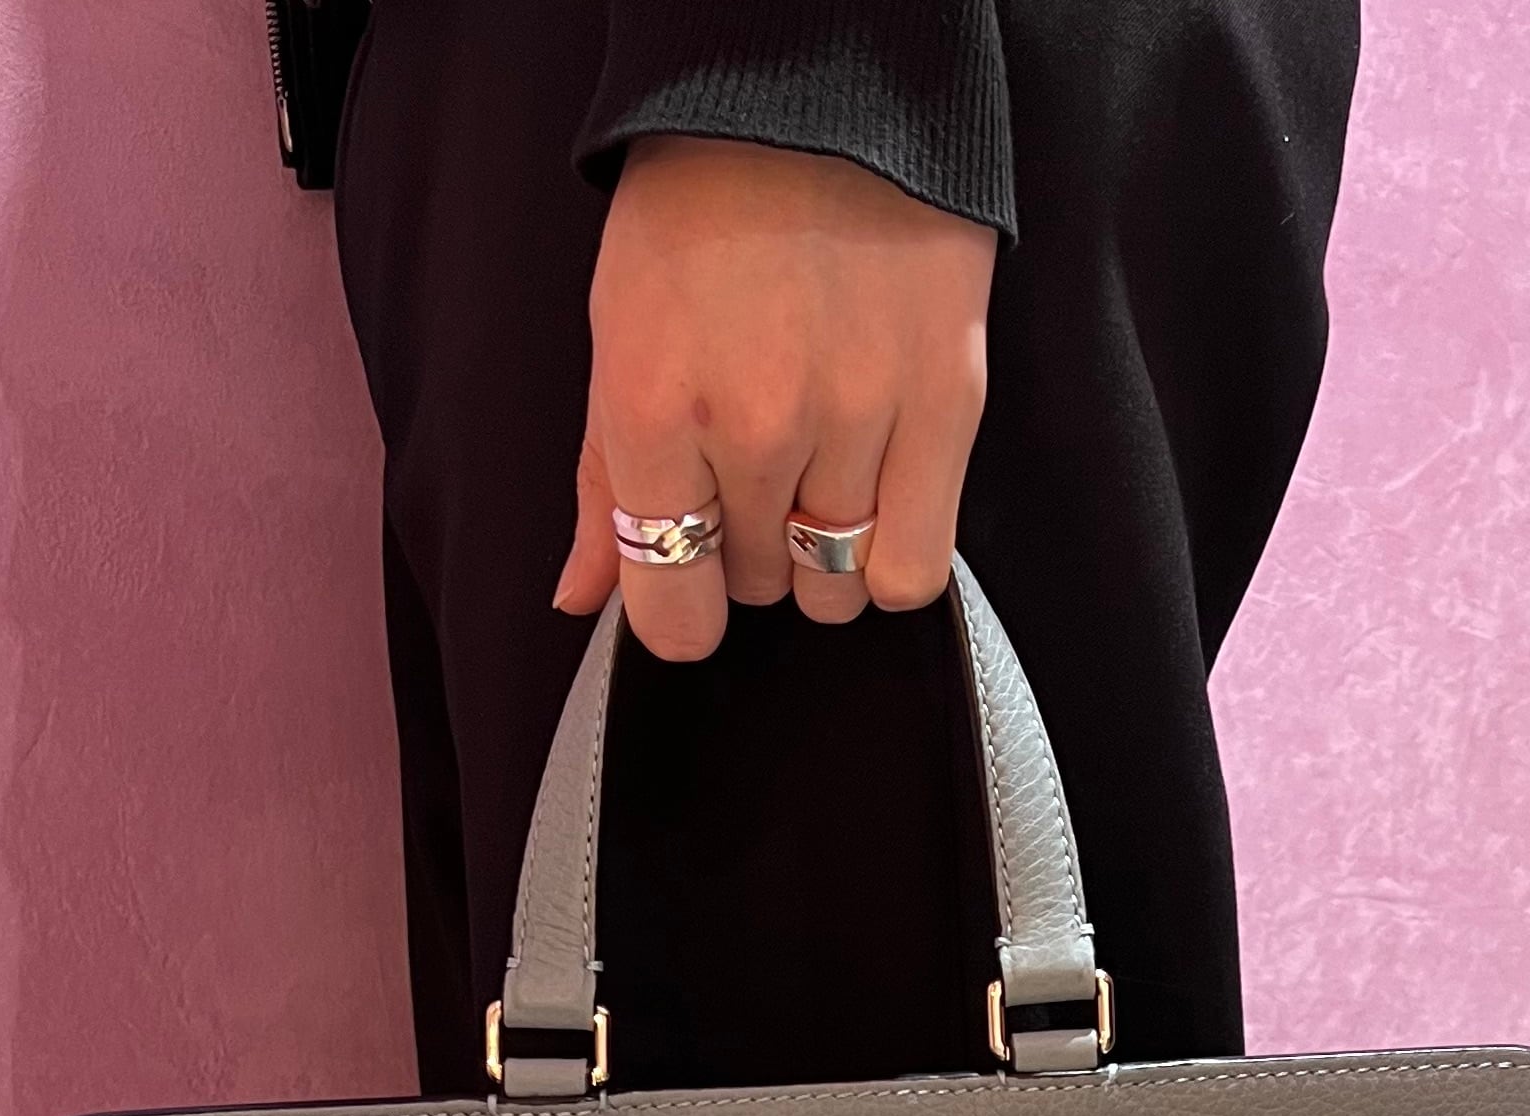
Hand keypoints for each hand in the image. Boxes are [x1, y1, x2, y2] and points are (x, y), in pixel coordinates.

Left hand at [554, 137, 997, 658]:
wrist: (816, 88)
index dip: (680, 614)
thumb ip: (603, 480)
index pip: (670, 611)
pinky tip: (878, 501)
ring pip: (835, 586)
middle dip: (751, 550)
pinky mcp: (944, 405)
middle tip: (757, 471)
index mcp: (654, 410)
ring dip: (823, 551)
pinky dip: (892, 557)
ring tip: (821, 471)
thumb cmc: (703, 200)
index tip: (692, 585)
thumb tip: (584, 594)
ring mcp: (856, 419)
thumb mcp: (618, 331)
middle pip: (757, 590)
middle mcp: (754, 426)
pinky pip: (915, 567)